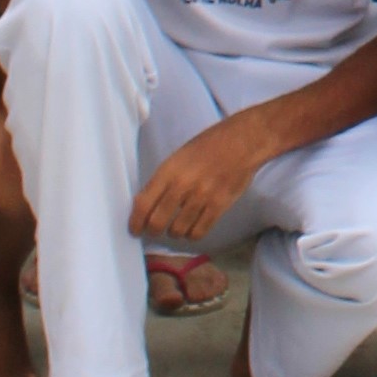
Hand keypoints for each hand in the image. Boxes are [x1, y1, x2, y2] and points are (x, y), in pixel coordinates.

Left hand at [129, 105, 273, 248]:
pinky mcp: (219, 206)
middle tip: (154, 230)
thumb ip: (164, 180)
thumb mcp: (179, 157)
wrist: (242, 142)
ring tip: (177, 226)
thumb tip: (148, 205)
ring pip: (178, 230)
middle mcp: (183, 185)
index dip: (135, 221)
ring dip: (174, 232)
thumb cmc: (209, 146)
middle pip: (157, 222)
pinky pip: (198, 232)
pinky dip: (192, 234)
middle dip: (152, 231)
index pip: (143, 203)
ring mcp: (202, 197)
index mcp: (169, 170)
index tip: (134, 229)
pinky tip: (193, 227)